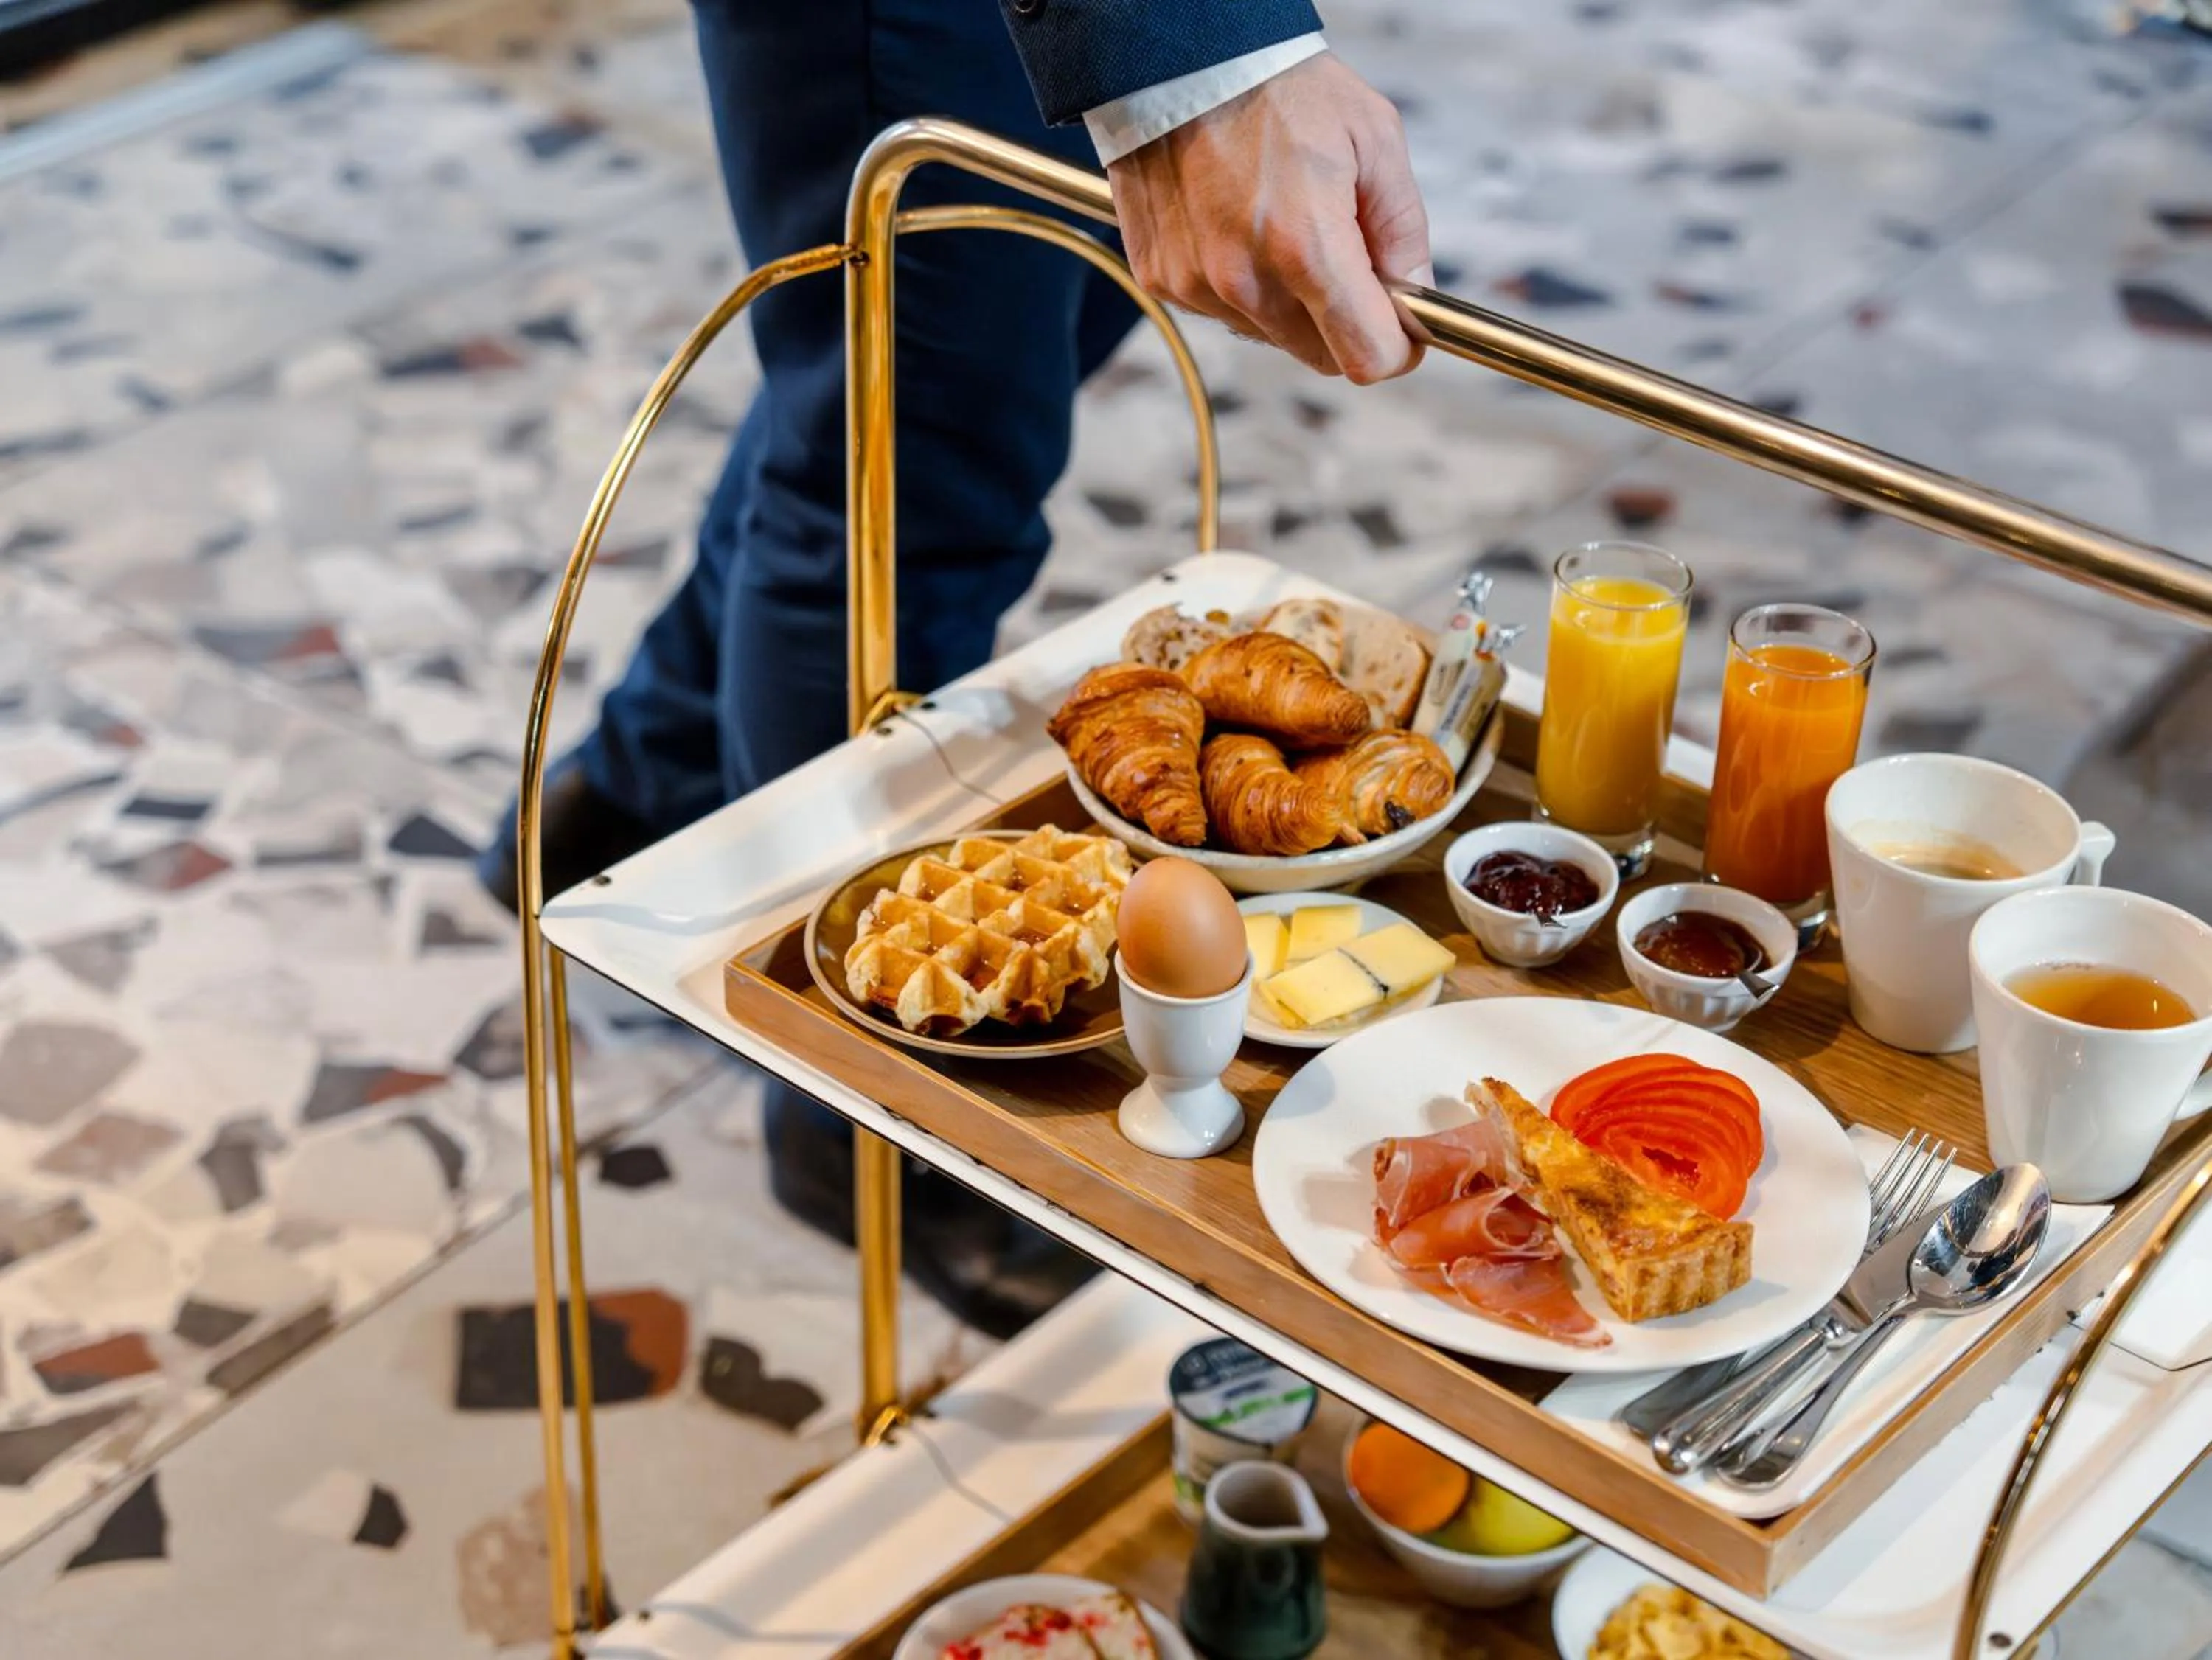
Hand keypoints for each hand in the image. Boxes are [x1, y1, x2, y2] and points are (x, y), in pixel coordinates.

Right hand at [1107, 53, 1430, 383]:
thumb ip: (1403, 231)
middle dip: (1346, 322)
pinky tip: (1240, 226)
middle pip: (1321, 356)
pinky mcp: (1164, 281)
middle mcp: (1245, 281)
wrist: (1179, 62)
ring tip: (1284, 226)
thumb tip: (1415, 298)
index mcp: (1305, 247)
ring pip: (1273, 336)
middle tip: (1347, 257)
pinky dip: (1243, 286)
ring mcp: (1197, 286)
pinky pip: (1223, 312)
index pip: (1365, 358)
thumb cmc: (1279, 89)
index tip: (1403, 326)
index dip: (1396, 348)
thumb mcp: (1374, 139)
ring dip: (1292, 303)